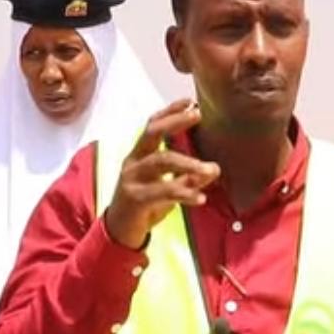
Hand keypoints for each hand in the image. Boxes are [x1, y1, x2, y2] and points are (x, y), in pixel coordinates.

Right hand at [104, 99, 220, 248]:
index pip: (152, 125)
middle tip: (197, 114)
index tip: (190, 101)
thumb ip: (187, 179)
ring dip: (189, 163)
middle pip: (152, 134)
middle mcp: (133, 162)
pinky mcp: (135, 199)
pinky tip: (201, 198)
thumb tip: (214, 169)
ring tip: (212, 169)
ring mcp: (132, 179)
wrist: (120, 232)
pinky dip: (185, 194)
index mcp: (139, 155)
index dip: (169, 111)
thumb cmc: (145, 205)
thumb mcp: (167, 189)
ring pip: (161, 161)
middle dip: (175, 122)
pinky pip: (163, 191)